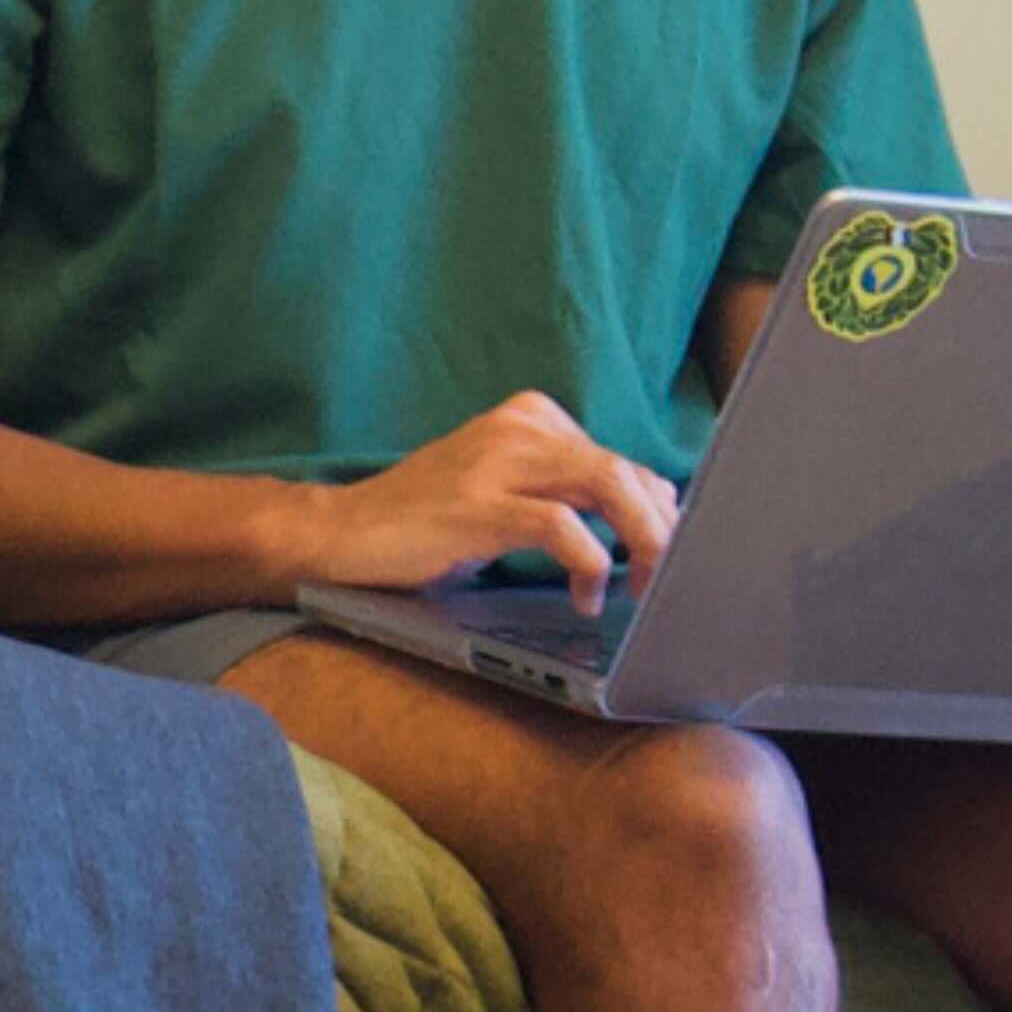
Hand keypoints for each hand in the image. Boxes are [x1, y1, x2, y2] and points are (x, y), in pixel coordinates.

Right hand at [294, 393, 687, 611]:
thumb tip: (645, 530)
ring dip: (642, 543)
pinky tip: (585, 594)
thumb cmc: (425, 525)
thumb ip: (564, 497)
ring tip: (643, 587)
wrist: (341, 533)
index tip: (670, 559)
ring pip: (609, 486)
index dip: (659, 514)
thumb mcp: (504, 495)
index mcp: (533, 418)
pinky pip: (560, 525)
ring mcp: (498, 462)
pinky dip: (588, 563)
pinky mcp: (477, 504)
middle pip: (627, 471)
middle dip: (662, 531)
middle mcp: (521, 427)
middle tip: (666, 582)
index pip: (625, 461)